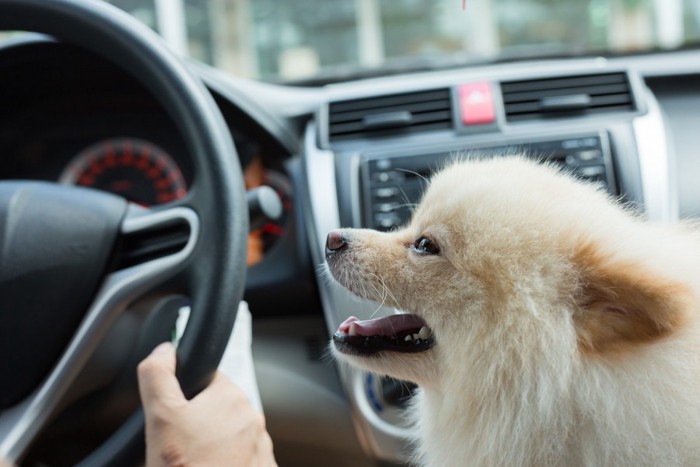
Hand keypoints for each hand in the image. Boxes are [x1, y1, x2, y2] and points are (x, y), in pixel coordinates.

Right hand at [138, 342, 276, 466]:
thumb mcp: (159, 417)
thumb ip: (158, 375)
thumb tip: (164, 349)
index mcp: (231, 397)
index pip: (207, 379)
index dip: (184, 395)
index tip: (173, 416)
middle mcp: (253, 419)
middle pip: (217, 409)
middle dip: (197, 423)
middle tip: (178, 445)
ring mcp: (260, 448)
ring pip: (228, 437)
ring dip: (212, 446)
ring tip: (192, 462)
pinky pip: (240, 460)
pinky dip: (225, 465)